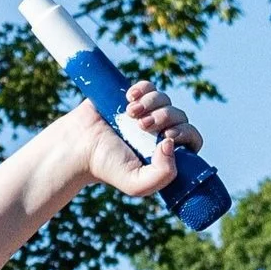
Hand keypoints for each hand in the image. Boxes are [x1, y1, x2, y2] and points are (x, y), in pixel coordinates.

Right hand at [51, 83, 198, 200]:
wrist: (79, 146)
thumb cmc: (107, 167)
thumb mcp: (136, 183)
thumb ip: (162, 175)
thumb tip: (171, 143)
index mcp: (166, 152)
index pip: (192, 138)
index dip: (186, 133)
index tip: (167, 136)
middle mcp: (159, 131)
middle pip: (180, 115)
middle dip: (165, 117)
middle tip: (142, 126)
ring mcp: (147, 112)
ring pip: (165, 99)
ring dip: (152, 104)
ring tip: (131, 114)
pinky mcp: (134, 97)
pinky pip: (149, 86)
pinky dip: (143, 89)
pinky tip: (129, 98)